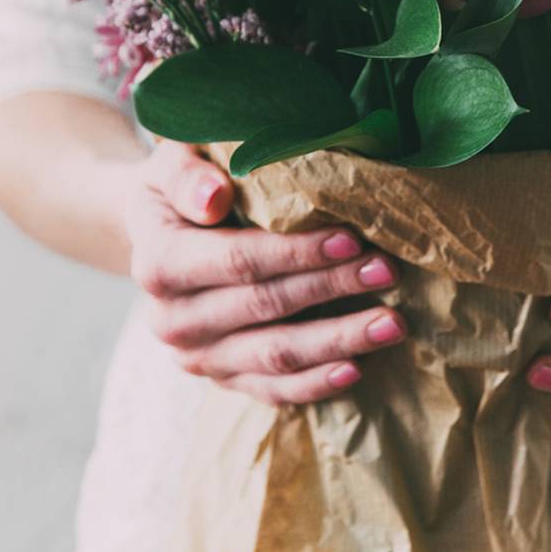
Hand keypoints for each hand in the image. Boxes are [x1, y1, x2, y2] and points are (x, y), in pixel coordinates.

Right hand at [121, 139, 406, 405]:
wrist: (158, 232)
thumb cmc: (183, 185)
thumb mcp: (174, 162)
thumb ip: (189, 177)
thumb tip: (215, 197)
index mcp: (157, 263)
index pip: (238, 261)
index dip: (295, 253)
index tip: (350, 238)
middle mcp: (171, 320)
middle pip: (266, 307)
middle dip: (332, 288)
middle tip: (388, 271)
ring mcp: (197, 356)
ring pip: (276, 355)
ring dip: (338, 341)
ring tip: (392, 324)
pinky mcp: (222, 378)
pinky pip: (273, 390)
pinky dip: (316, 383)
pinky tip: (357, 367)